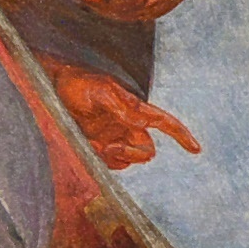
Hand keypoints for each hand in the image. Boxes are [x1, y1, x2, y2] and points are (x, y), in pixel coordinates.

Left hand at [52, 62, 195, 169]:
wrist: (52, 88)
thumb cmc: (79, 83)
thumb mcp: (101, 91)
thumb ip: (122, 108)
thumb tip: (142, 124)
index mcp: (135, 109)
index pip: (165, 123)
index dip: (181, 135)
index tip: (195, 150)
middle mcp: (129, 125)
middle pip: (147, 151)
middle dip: (133, 154)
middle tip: (111, 148)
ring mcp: (115, 137)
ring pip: (129, 161)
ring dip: (116, 159)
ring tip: (94, 145)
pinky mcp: (99, 146)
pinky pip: (111, 164)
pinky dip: (104, 162)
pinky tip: (89, 147)